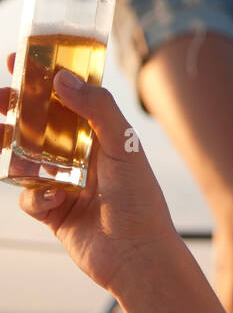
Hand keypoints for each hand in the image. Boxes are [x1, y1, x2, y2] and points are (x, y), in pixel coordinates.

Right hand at [3, 51, 180, 296]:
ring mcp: (64, 182)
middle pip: (39, 125)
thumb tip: (62, 77)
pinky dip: (34, 196)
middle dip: (16, 111)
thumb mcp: (123, 145)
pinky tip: (52, 199)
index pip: (67, 98)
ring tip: (1, 136)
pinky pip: (29, 198)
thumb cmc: (139, 198)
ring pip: (25, 159)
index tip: (19, 59)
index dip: (43, 78)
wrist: (137, 254)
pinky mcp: (53, 212)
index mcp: (100, 133)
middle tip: (1, 99)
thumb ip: (97, 108)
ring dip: (12, 149)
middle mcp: (80, 155)